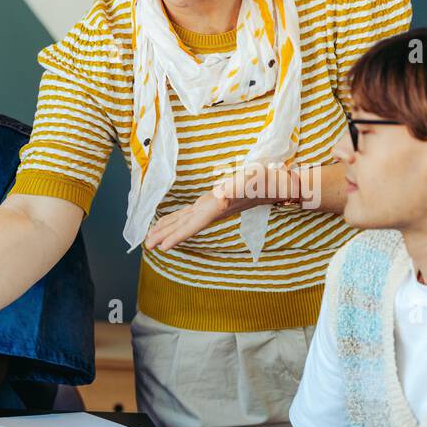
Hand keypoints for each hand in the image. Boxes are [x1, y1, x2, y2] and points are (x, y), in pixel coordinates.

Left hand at [144, 163, 296, 251]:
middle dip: (167, 235)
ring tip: (152, 237)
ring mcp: (213, 207)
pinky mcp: (214, 201)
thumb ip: (238, 187)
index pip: (195, 224)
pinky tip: (171, 221)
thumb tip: (221, 193)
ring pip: (187, 220)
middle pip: (187, 226)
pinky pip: (192, 212)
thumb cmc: (266, 181)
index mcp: (220, 207)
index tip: (163, 247)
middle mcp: (214, 210)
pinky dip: (179, 218)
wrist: (278, 184)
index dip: (178, 236)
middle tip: (148, 246)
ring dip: (170, 228)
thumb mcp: (253, 180)